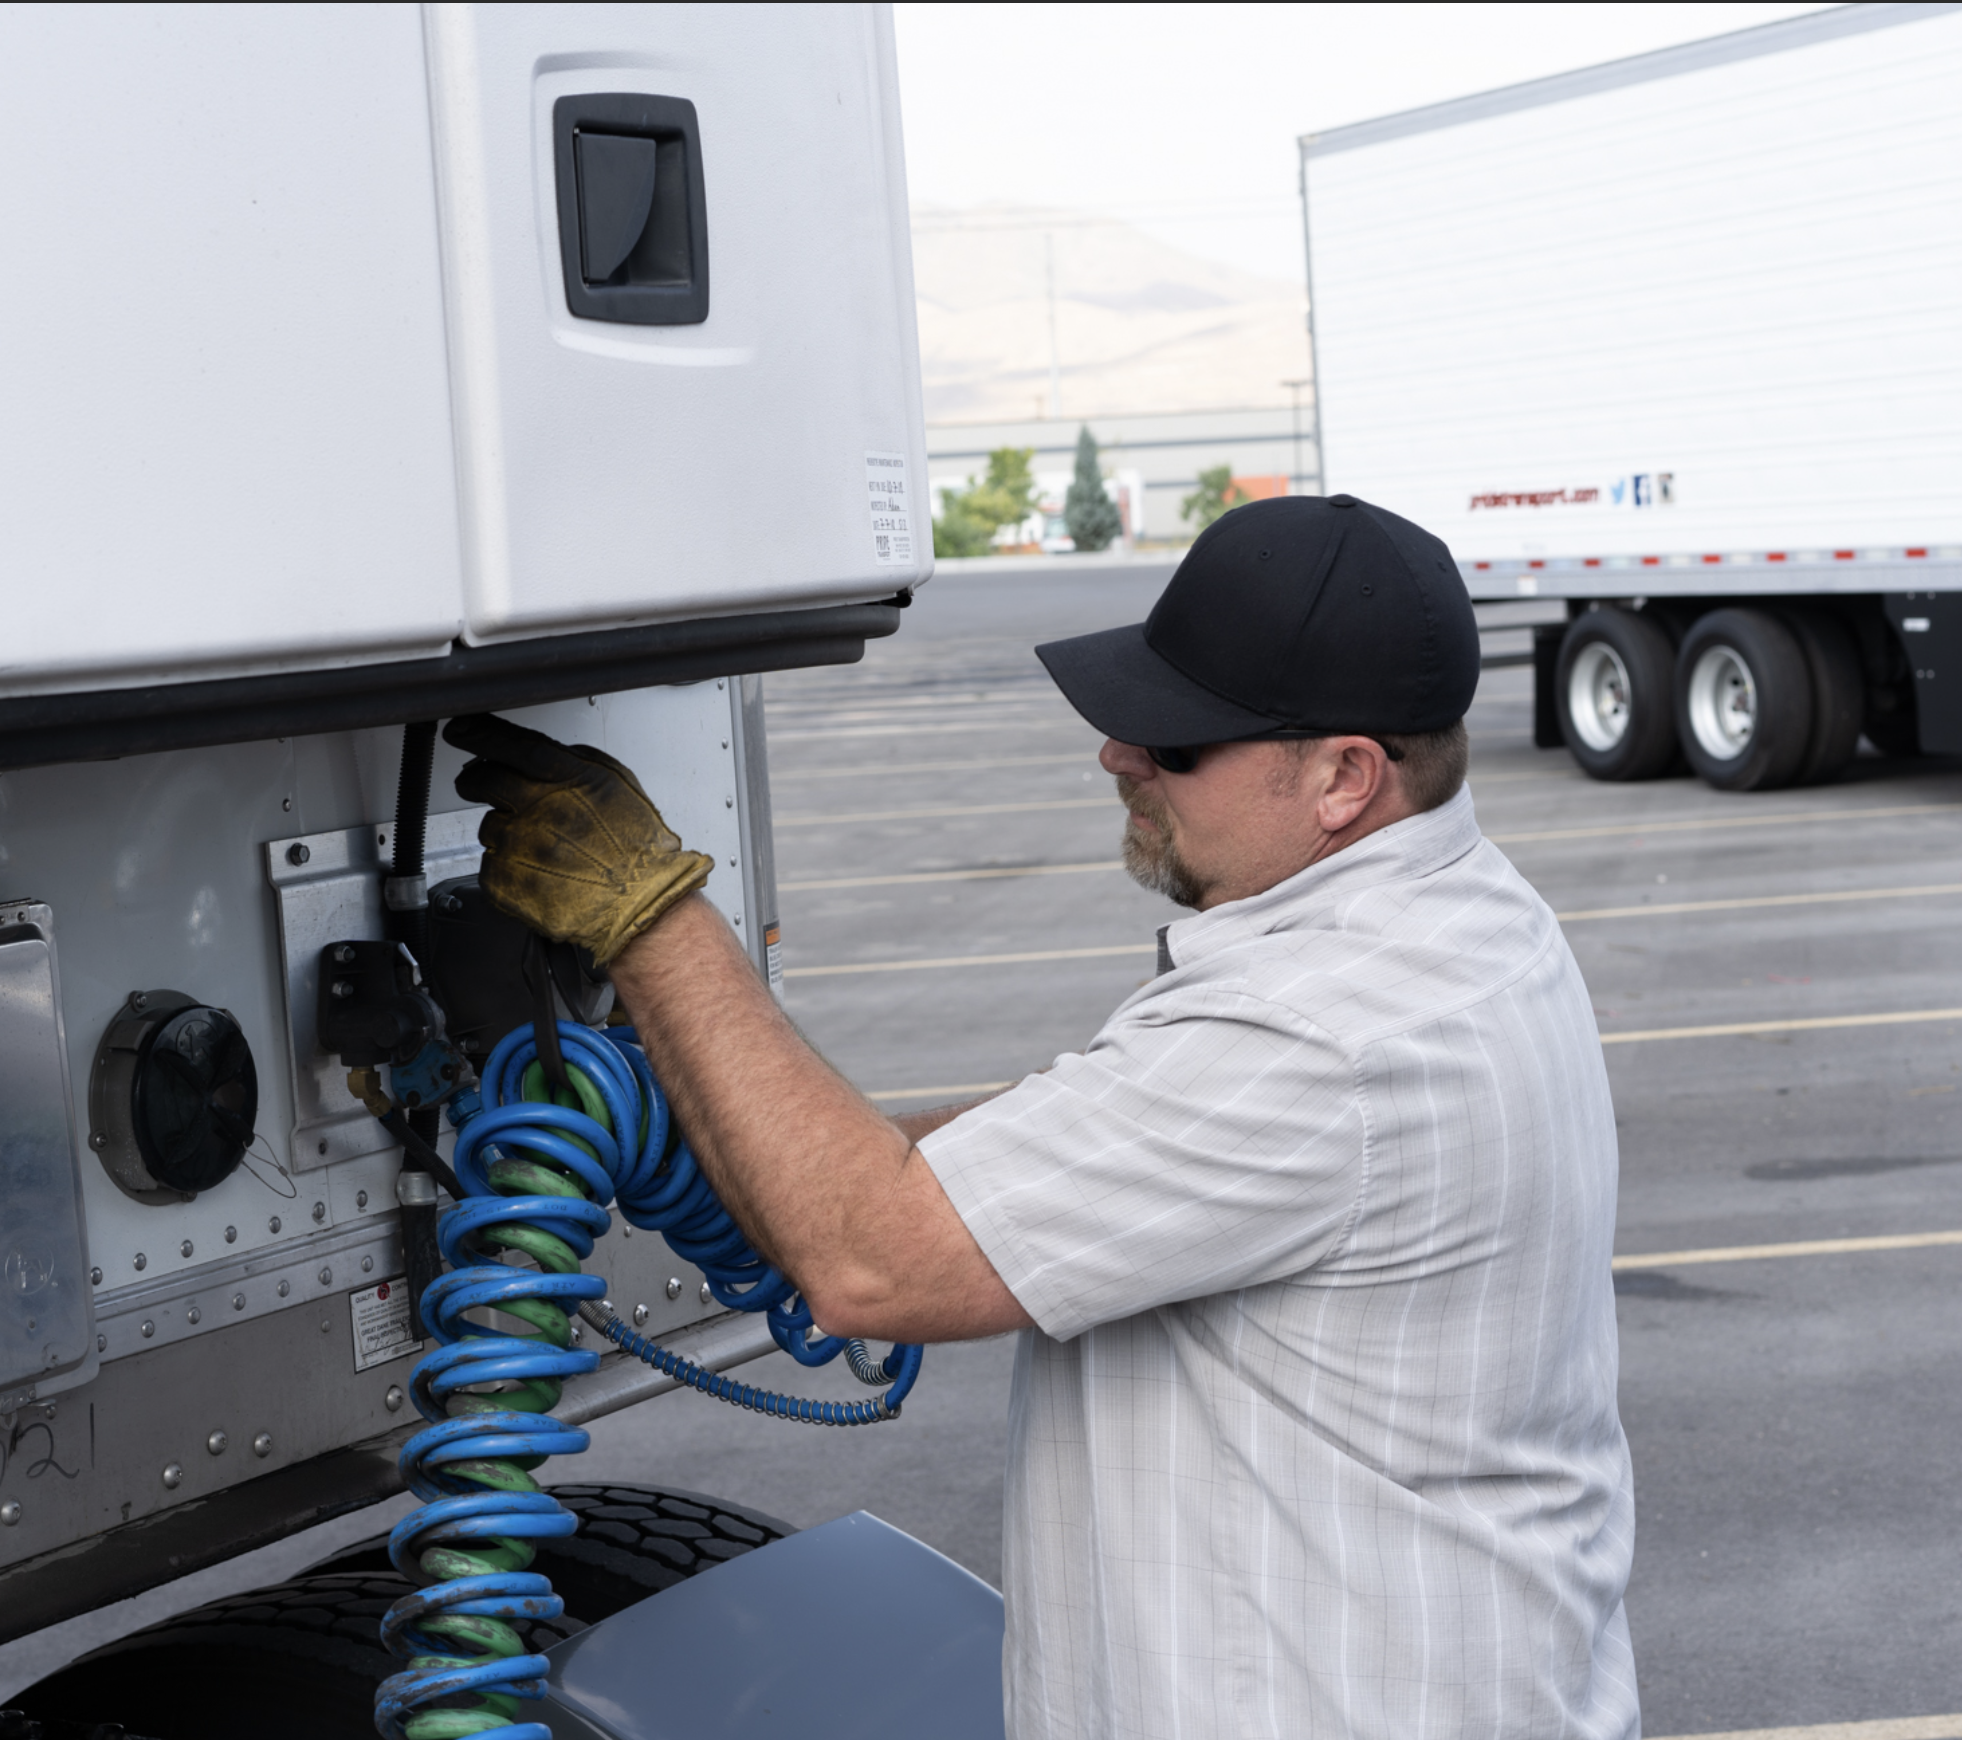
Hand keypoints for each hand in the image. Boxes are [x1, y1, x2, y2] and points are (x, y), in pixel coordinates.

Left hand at [445, 713, 713, 963]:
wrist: (641, 900)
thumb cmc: (636, 846)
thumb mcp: (616, 783)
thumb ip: (572, 763)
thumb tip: (534, 757)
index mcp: (567, 779)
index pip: (509, 744)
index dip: (478, 733)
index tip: (461, 731)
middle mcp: (538, 809)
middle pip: (481, 780)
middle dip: (476, 781)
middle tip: (482, 787)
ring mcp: (517, 846)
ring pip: (488, 826)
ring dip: (506, 832)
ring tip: (542, 848)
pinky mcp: (504, 881)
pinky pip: (490, 865)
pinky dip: (507, 868)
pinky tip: (538, 872)